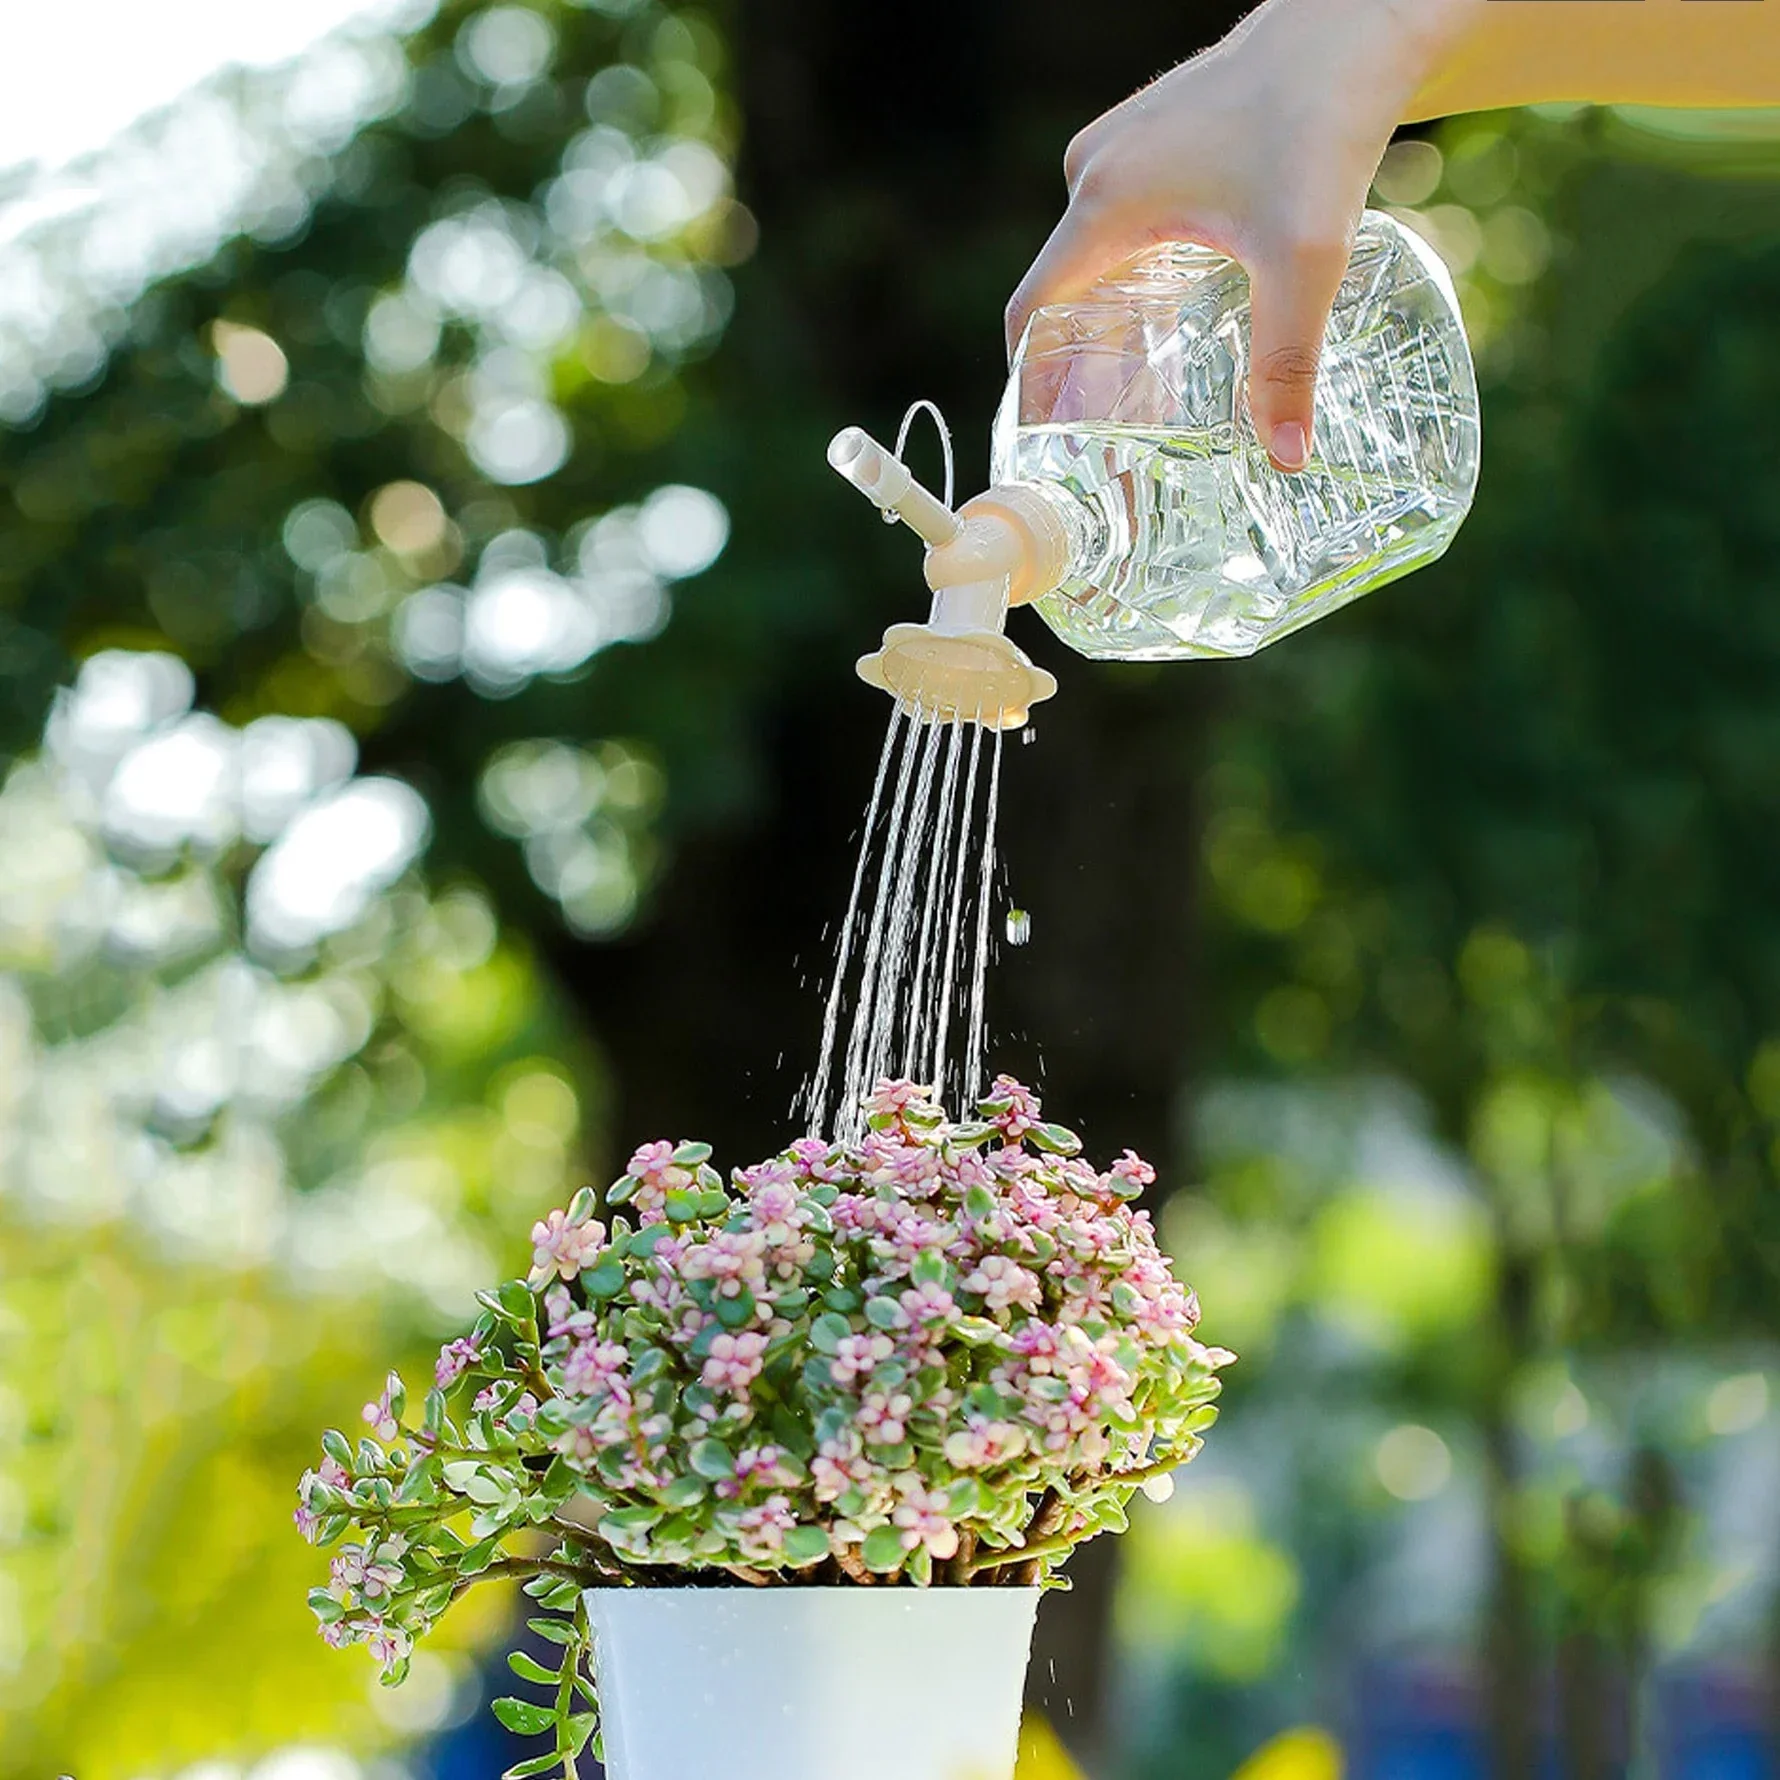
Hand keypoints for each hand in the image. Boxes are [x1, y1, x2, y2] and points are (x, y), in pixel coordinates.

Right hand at [1006, 0, 1472, 470]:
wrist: (1354, 30)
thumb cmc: (1321, 123)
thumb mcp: (1306, 257)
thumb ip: (1289, 363)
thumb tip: (1287, 459)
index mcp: (1104, 203)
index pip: (1031, 312)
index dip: (1033, 383)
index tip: (1053, 435)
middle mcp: (1096, 172)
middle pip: (1062, 290)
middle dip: (1080, 362)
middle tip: (1112, 427)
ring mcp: (1119, 147)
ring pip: (1094, 257)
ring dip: (1111, 317)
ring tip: (1147, 382)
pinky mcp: (1152, 136)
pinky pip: (1120, 222)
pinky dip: (1136, 274)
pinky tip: (1181, 311)